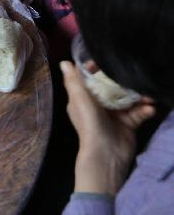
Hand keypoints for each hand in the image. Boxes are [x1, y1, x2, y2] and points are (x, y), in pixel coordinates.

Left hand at [60, 61, 154, 195]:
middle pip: (112, 88)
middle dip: (125, 83)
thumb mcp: (79, 99)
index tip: (108, 61)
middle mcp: (98, 105)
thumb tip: (64, 62)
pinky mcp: (128, 124)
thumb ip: (73, 81)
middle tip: (135, 78)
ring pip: (128, 99)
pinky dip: (144, 110)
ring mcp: (114, 115)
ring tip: (148, 96)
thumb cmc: (89, 123)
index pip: (90, 80)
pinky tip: (149, 109)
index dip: (97, 70)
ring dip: (139, 96)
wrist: (106, 153)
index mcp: (83, 99)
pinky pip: (138, 113)